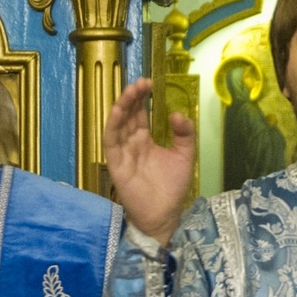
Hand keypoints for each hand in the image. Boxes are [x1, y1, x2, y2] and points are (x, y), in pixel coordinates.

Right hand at [103, 78, 197, 243]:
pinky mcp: (115, 163)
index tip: (150, 83)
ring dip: (122, 106)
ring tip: (132, 91)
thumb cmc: (173, 187)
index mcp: (145, 139)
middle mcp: (131, 143)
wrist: (165, 214)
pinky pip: (111, 141)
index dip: (142, 97)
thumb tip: (177, 114)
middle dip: (132, 97)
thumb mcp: (185, 156)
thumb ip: (184, 134)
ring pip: (118, 124)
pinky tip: (118, 111)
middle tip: (142, 83)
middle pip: (128, 114)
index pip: (140, 113)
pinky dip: (113, 125)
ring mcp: (122, 152)